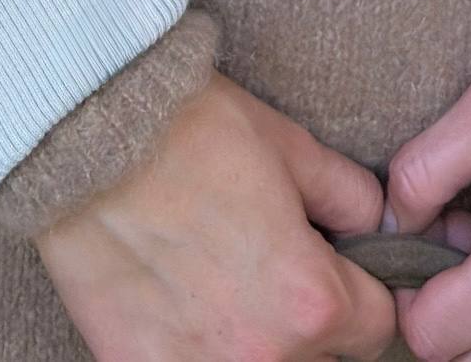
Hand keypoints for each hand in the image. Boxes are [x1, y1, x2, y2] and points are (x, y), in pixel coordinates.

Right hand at [34, 66, 399, 359]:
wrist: (90, 139)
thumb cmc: (191, 131)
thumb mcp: (293, 148)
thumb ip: (352, 197)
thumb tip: (380, 225)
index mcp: (311, 300)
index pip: (377, 328)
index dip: (365, 289)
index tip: (341, 267)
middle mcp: (263, 356)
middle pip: (322, 359)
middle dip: (313, 319)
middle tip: (277, 269)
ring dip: (263, 342)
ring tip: (232, 287)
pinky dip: (202, 351)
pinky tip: (186, 306)